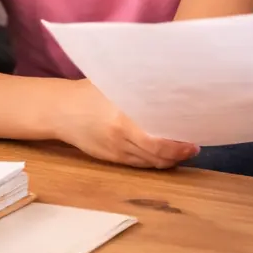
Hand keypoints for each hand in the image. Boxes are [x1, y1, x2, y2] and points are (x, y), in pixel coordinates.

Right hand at [56, 80, 197, 168]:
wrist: (59, 110)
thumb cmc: (89, 92)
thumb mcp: (114, 87)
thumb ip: (139, 93)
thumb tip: (170, 91)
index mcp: (122, 121)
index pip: (157, 144)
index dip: (178, 148)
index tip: (193, 142)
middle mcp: (120, 141)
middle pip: (156, 157)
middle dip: (177, 156)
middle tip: (192, 147)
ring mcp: (115, 152)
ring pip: (148, 164)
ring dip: (167, 161)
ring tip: (181, 151)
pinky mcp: (110, 158)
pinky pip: (137, 165)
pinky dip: (152, 161)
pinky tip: (162, 154)